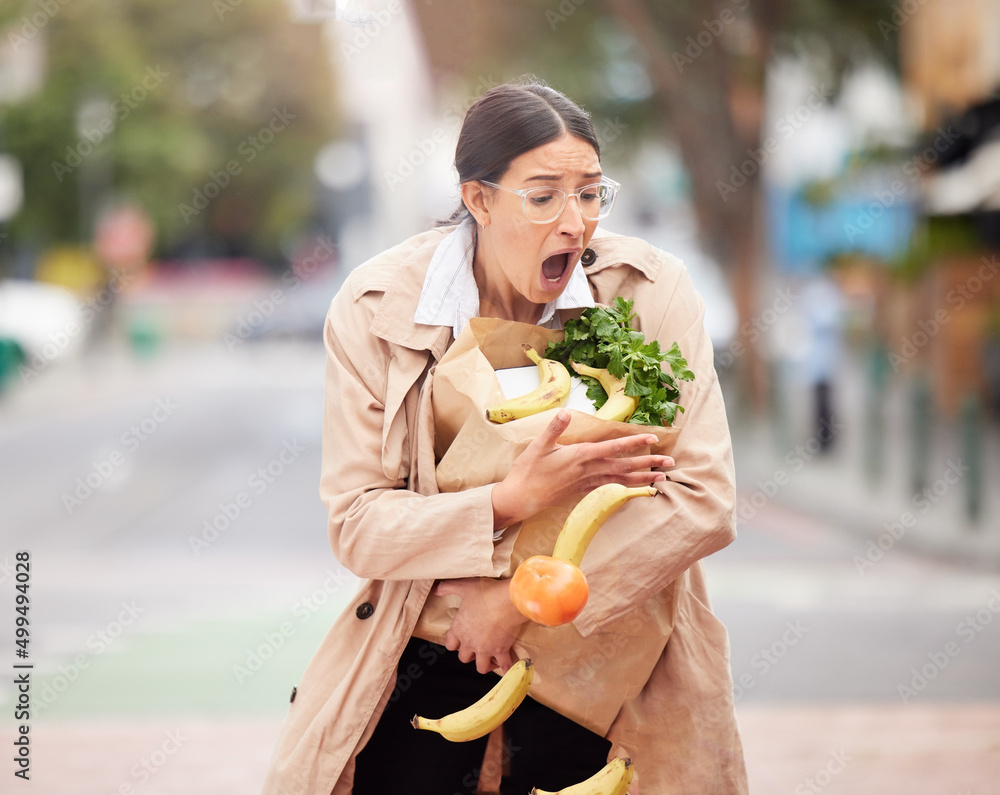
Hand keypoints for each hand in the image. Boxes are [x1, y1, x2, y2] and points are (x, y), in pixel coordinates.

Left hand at [434, 578, 526, 673]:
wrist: (507, 601)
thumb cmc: (486, 594)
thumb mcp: (464, 587)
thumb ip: (447, 588)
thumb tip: (435, 589)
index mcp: (459, 629)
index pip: (450, 644)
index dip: (455, 643)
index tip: (461, 639)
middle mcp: (470, 642)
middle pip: (464, 657)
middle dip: (469, 654)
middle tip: (476, 646)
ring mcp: (485, 649)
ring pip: (481, 667)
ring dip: (485, 664)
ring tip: (491, 658)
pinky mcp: (501, 651)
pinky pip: (503, 666)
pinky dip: (507, 668)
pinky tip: (509, 668)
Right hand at [491, 409, 672, 528]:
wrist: (521, 498)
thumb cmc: (528, 470)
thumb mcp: (538, 445)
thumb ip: (554, 428)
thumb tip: (564, 412)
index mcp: (581, 455)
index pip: (614, 447)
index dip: (634, 442)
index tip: (653, 438)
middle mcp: (589, 470)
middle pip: (625, 466)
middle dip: (649, 464)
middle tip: (670, 462)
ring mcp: (588, 483)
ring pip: (622, 481)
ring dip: (643, 479)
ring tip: (662, 478)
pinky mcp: (584, 492)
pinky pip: (612, 490)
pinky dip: (627, 490)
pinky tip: (637, 490)